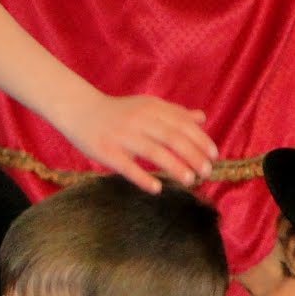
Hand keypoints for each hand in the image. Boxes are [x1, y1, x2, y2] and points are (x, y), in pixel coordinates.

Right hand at [55, 92, 215, 192]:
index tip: (214, 156)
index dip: (200, 140)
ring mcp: (123, 136)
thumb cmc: (117, 113)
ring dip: (175, 166)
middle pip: (173, 138)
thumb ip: (173, 113)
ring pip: (154, 152)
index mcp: (152, 108)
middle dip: (193, 155)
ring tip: (190, 180)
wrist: (80, 110)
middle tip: (207, 172)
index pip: (182, 124)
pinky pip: (127, 167)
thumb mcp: (146, 107)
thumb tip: (201, 118)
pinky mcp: (107, 152)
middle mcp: (140, 120)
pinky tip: (157, 188)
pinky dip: (143, 178)